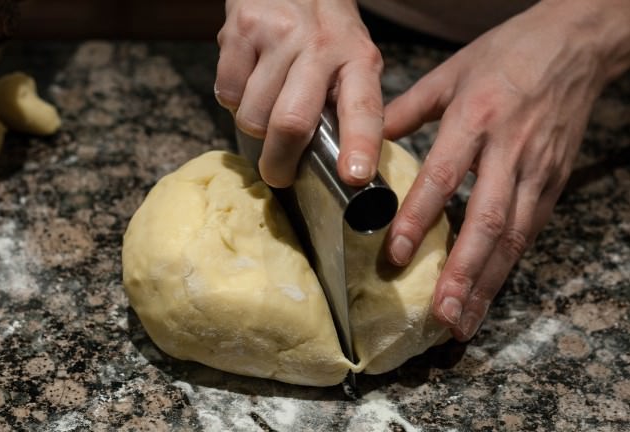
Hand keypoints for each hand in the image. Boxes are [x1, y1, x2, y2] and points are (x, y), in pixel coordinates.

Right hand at [216, 0, 383, 186]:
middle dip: (279, 162)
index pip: (363, 109)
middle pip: (291, 123)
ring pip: (252, 116)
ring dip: (254, 128)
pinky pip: (227, 93)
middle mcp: (321, 45)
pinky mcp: (241, 29)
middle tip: (277, 174)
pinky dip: (234, 101)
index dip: (359, 146)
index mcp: (359, 59)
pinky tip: (249, 82)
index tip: (354, 176)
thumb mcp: (352, 58)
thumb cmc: (324, 29)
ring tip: (265, 109)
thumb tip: (339, 163)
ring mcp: (278, 35)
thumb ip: (347, 103)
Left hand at [383, 0, 629, 340]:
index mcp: (475, 119)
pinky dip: (508, 268)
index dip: (418, 219)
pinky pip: (530, 233)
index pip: (443, 177)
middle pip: (487, 221)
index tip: (395, 255)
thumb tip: (366, 141)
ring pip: (513, 237)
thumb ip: (405, 109)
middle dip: (463, 273)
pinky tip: (487, 293)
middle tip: (441, 313)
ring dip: (487, 284)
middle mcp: (509, 152)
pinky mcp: (554, 184)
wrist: (574, 45)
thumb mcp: (450, 72)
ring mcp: (537, 172)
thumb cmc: (507, 55)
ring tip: (461, 321)